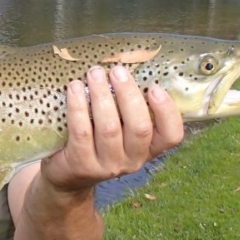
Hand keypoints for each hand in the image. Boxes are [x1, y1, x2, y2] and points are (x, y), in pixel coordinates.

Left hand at [42, 65, 183, 191]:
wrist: (67, 175)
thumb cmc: (96, 141)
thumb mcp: (119, 129)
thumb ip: (128, 107)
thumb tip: (129, 64)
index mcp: (148, 149)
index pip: (172, 135)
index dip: (167, 111)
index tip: (155, 87)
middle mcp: (132, 160)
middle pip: (139, 128)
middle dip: (128, 94)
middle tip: (117, 71)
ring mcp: (107, 166)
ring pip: (109, 128)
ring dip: (101, 95)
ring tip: (94, 73)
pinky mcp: (81, 164)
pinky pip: (81, 131)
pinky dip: (78, 106)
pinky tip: (74, 88)